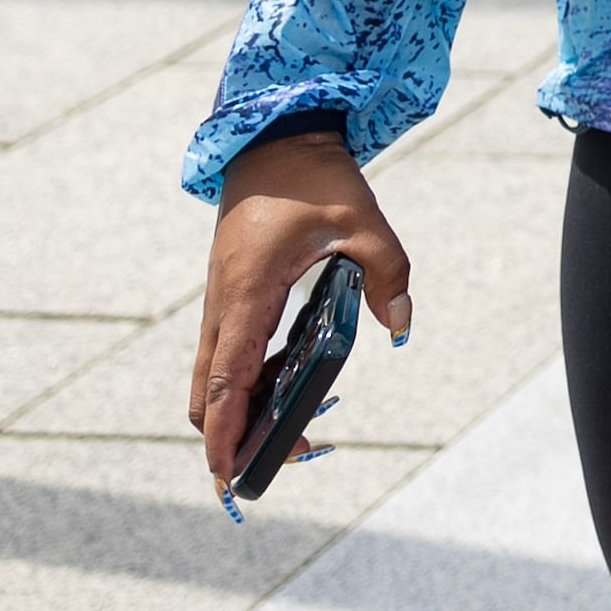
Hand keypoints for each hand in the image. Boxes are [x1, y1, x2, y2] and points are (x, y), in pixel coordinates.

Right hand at [191, 131, 412, 487]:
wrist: (274, 136)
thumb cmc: (314, 176)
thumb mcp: (362, 220)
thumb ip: (387, 273)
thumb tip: (401, 326)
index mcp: (247, 292)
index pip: (227, 380)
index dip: (225, 432)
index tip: (228, 474)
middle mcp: (224, 304)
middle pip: (208, 393)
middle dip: (231, 437)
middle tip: (275, 465)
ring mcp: (222, 301)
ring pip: (213, 377)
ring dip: (237, 412)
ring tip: (285, 438)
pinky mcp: (230, 295)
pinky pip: (226, 353)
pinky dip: (243, 384)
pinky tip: (281, 393)